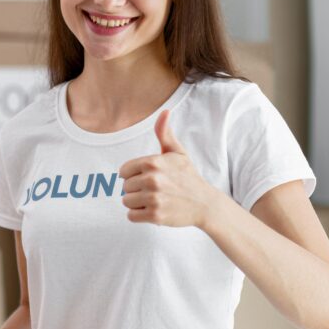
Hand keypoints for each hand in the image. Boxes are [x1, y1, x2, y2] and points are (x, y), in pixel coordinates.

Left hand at [119, 110, 218, 227]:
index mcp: (153, 162)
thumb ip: (165, 133)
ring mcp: (154, 198)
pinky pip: (131, 216)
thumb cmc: (188, 177)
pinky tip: (153, 210)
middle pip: (125, 187)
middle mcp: (152, 179)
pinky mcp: (155, 216)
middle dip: (137, 189)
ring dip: (138, 203)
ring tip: (155, 200)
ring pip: (126, 201)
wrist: (205, 204)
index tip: (148, 177)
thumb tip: (164, 112)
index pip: (123, 171)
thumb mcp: (177, 153)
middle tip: (156, 190)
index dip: (133, 175)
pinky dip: (139, 215)